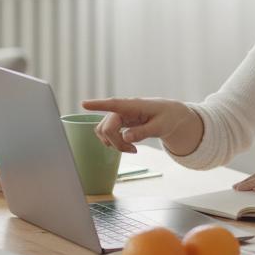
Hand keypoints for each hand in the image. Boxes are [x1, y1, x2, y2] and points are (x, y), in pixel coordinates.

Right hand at [81, 97, 200, 154]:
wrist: (170, 115)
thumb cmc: (167, 117)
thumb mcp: (160, 127)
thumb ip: (143, 132)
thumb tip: (125, 137)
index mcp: (133, 106)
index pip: (113, 104)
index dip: (98, 105)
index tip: (83, 103)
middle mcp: (122, 109)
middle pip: (106, 128)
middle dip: (115, 143)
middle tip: (133, 151)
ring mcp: (118, 115)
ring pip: (104, 132)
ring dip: (114, 143)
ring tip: (131, 149)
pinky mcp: (118, 122)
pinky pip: (107, 133)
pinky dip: (115, 142)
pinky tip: (128, 146)